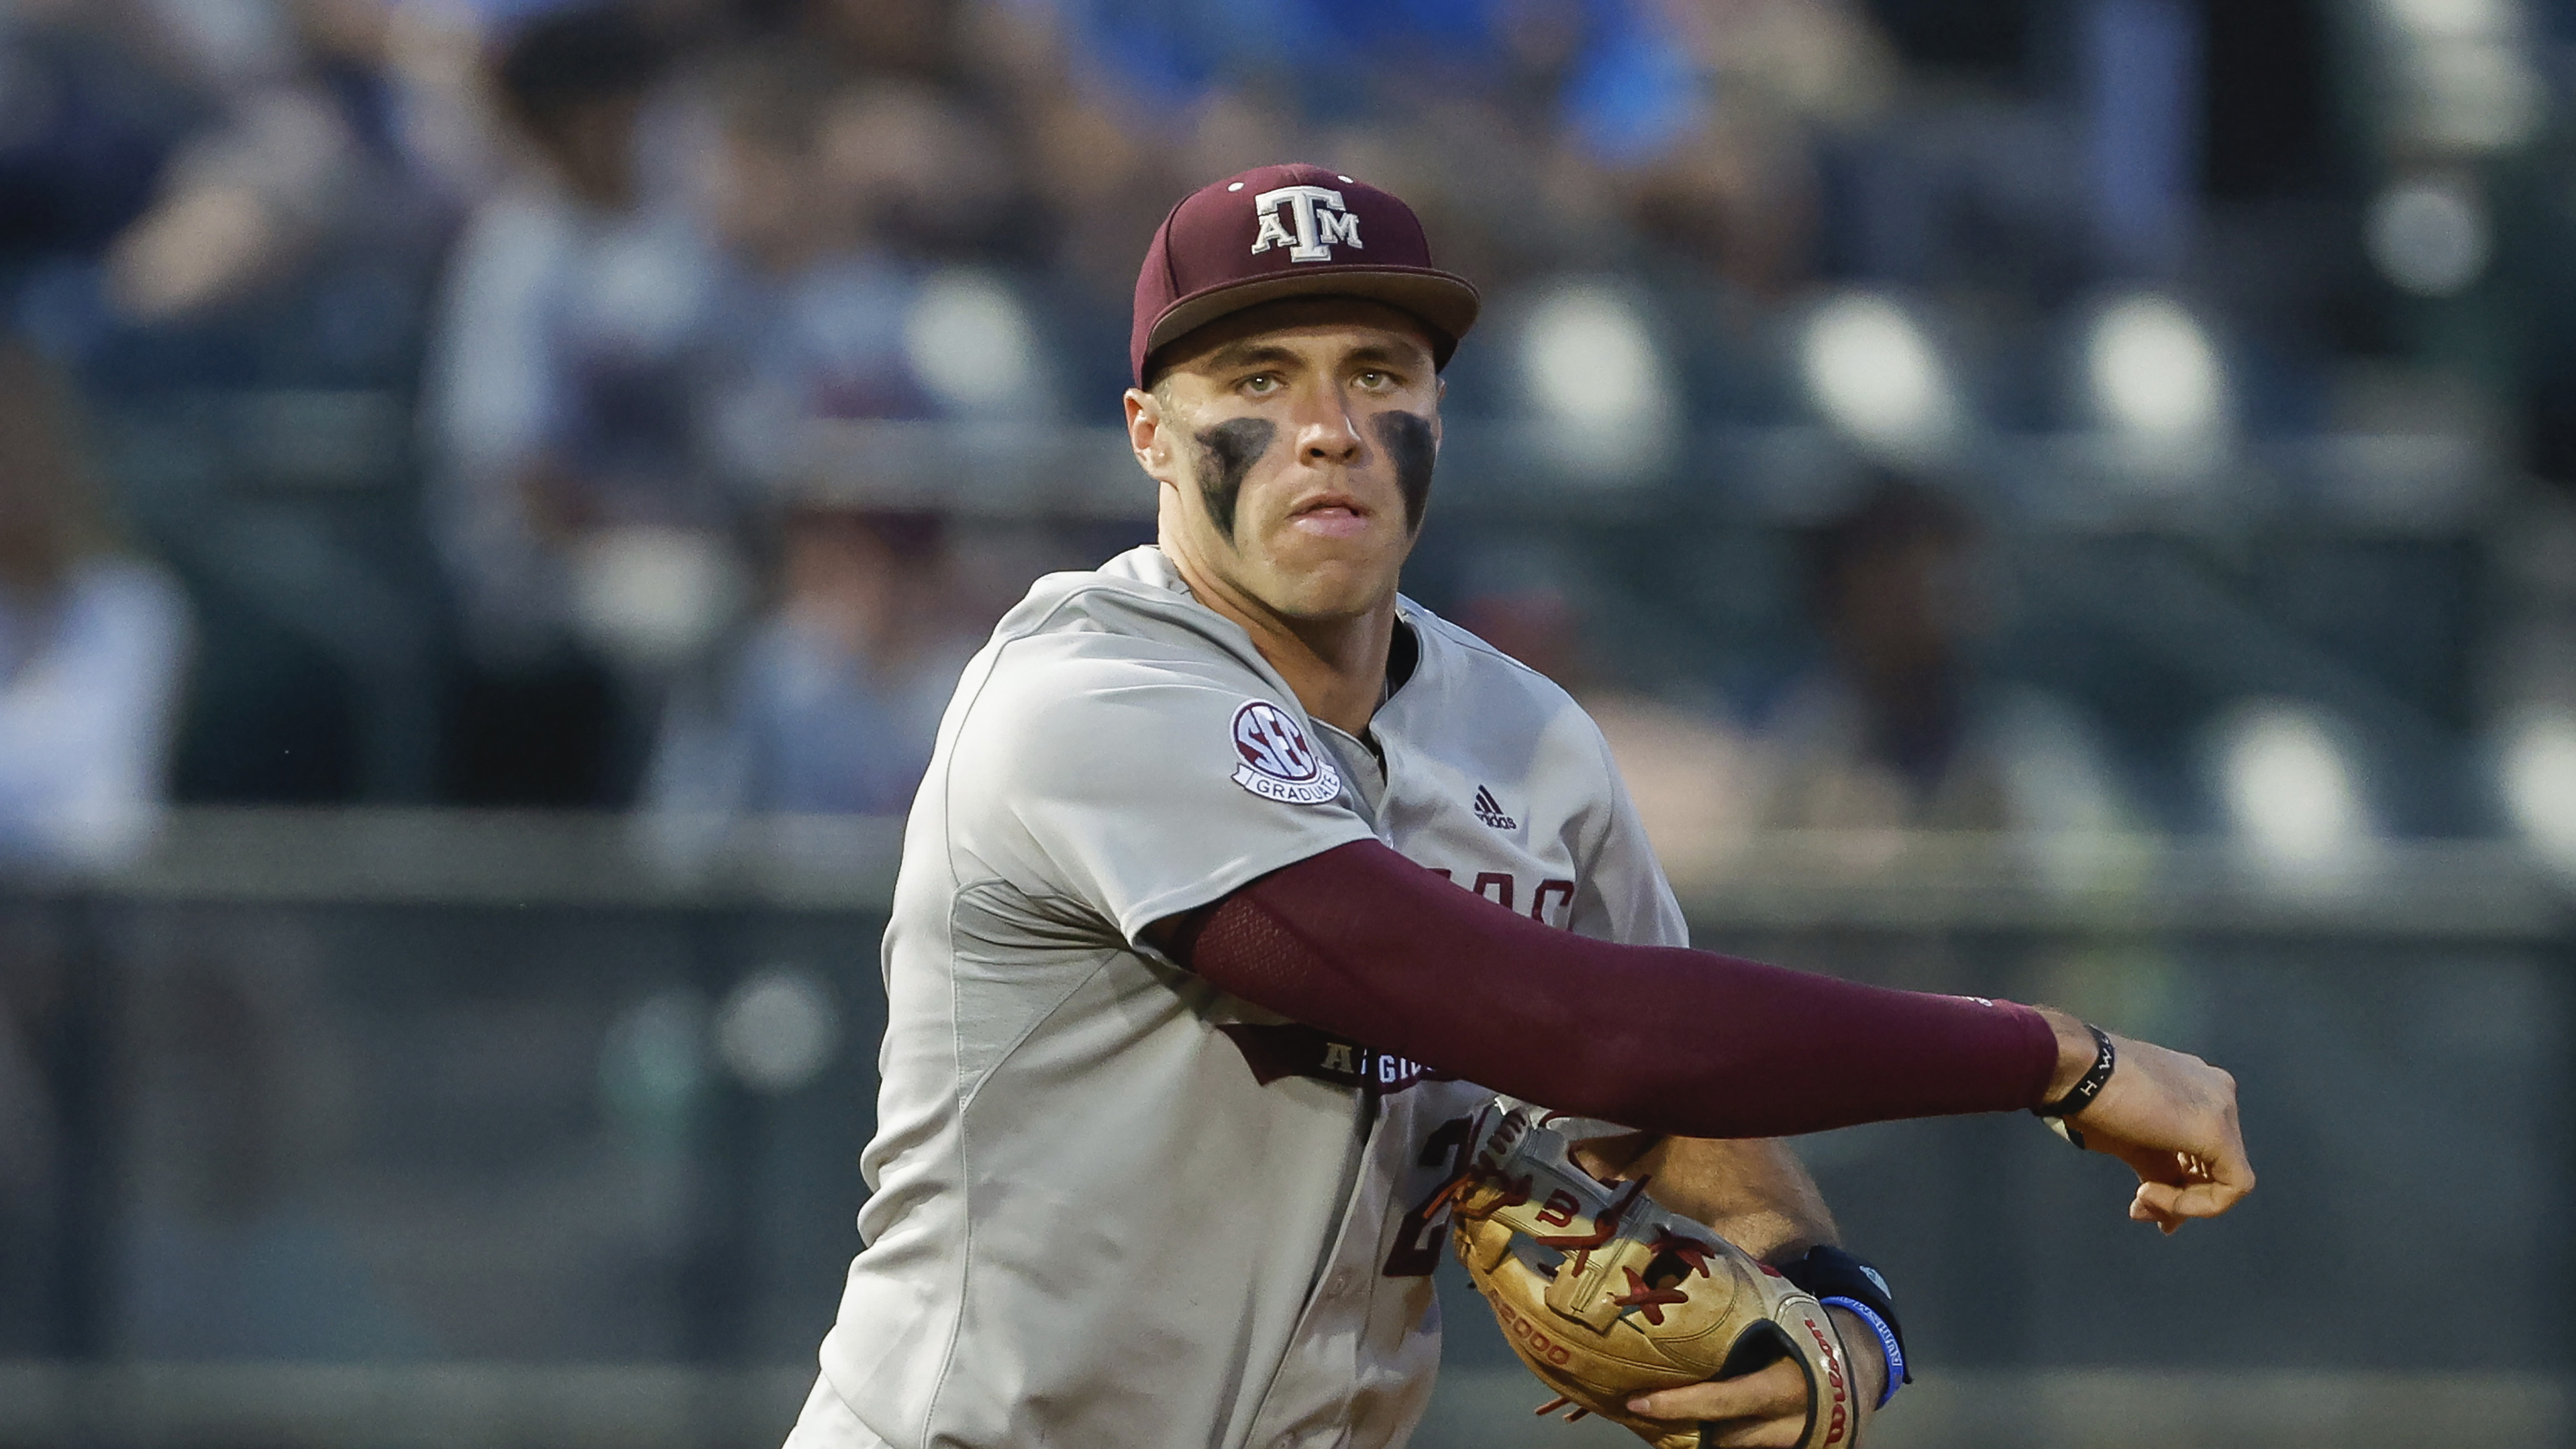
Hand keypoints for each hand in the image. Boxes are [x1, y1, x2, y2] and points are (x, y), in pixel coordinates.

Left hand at [1624, 1307, 1883, 1446]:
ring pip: (1740, 1448)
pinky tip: (1703, 1427)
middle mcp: (1794, 1422)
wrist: (1866, 1359)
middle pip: (1727, 1437)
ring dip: (1706, 1436)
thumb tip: (1684, 1261)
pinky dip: (1730, 1439)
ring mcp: (1801, 1444)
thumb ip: (1742, 1307)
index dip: (1678, 1404)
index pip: (1724, 1402)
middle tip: (1642, 1411)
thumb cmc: (1813, 1326)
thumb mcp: (1783, 1311)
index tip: (1638, 1401)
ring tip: (1664, 1421)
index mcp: (1788, 1384)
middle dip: (1684, 1426)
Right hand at [2040, 1009, 2253, 1232]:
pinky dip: (2198, 1204)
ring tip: (2141, 1200)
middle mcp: (2218, 1094)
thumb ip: (2159, 1173)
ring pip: (2227, 1177)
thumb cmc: (2092, 1098)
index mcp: (2198, 1088)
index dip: (2177, 1186)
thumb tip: (2168, 1220)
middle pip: (2214, 1166)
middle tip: (2139, 1209)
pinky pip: (2232, 1186)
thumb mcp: (2132, 1142)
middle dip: (2179, 1197)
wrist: (2078, 1070)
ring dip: (2182, 1201)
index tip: (2140, 1198)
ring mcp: (2223, 1109)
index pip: (2201, 1151)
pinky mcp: (2218, 1132)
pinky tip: (2153, 1193)